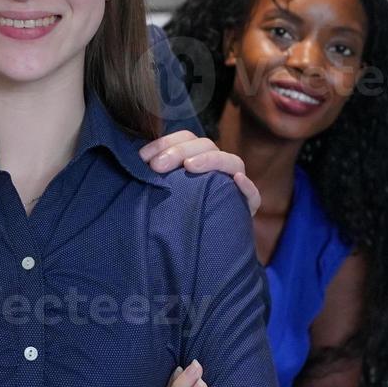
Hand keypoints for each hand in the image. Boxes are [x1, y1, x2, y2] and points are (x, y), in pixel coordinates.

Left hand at [139, 131, 259, 215]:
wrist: (200, 248)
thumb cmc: (176, 214)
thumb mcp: (163, 191)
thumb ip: (155, 175)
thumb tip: (135, 162)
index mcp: (198, 158)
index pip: (186, 139)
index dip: (165, 143)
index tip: (143, 157)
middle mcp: (217, 167)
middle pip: (206, 145)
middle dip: (179, 151)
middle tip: (157, 166)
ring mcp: (234, 185)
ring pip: (231, 161)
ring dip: (211, 160)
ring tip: (190, 166)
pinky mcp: (246, 206)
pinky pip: (252, 195)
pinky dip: (246, 187)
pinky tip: (237, 182)